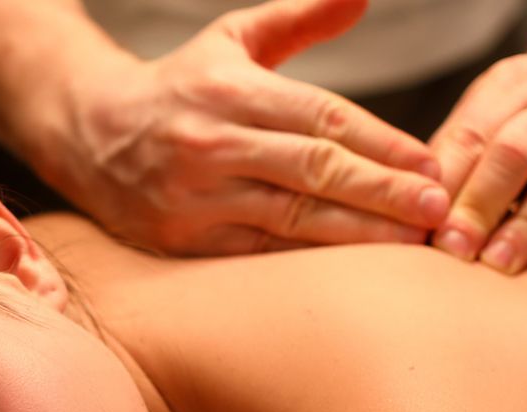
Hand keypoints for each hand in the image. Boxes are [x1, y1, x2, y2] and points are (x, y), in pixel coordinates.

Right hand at [46, 0, 448, 255]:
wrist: (88, 135)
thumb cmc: (179, 87)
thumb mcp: (232, 39)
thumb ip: (298, 18)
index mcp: (229, 90)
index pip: (321, 118)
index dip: (380, 144)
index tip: (429, 164)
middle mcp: (211, 143)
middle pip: (312, 171)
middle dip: (381, 192)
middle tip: (437, 210)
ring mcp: (194, 198)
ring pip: (289, 220)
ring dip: (355, 235)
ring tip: (409, 244)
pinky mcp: (182, 241)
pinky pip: (256, 255)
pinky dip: (306, 264)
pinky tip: (350, 270)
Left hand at [428, 53, 526, 275]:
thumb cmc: (513, 129)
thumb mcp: (480, 123)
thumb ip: (448, 161)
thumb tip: (411, 215)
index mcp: (516, 83)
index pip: (475, 131)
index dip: (448, 180)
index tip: (424, 222)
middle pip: (519, 149)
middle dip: (482, 202)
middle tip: (454, 248)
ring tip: (497, 263)